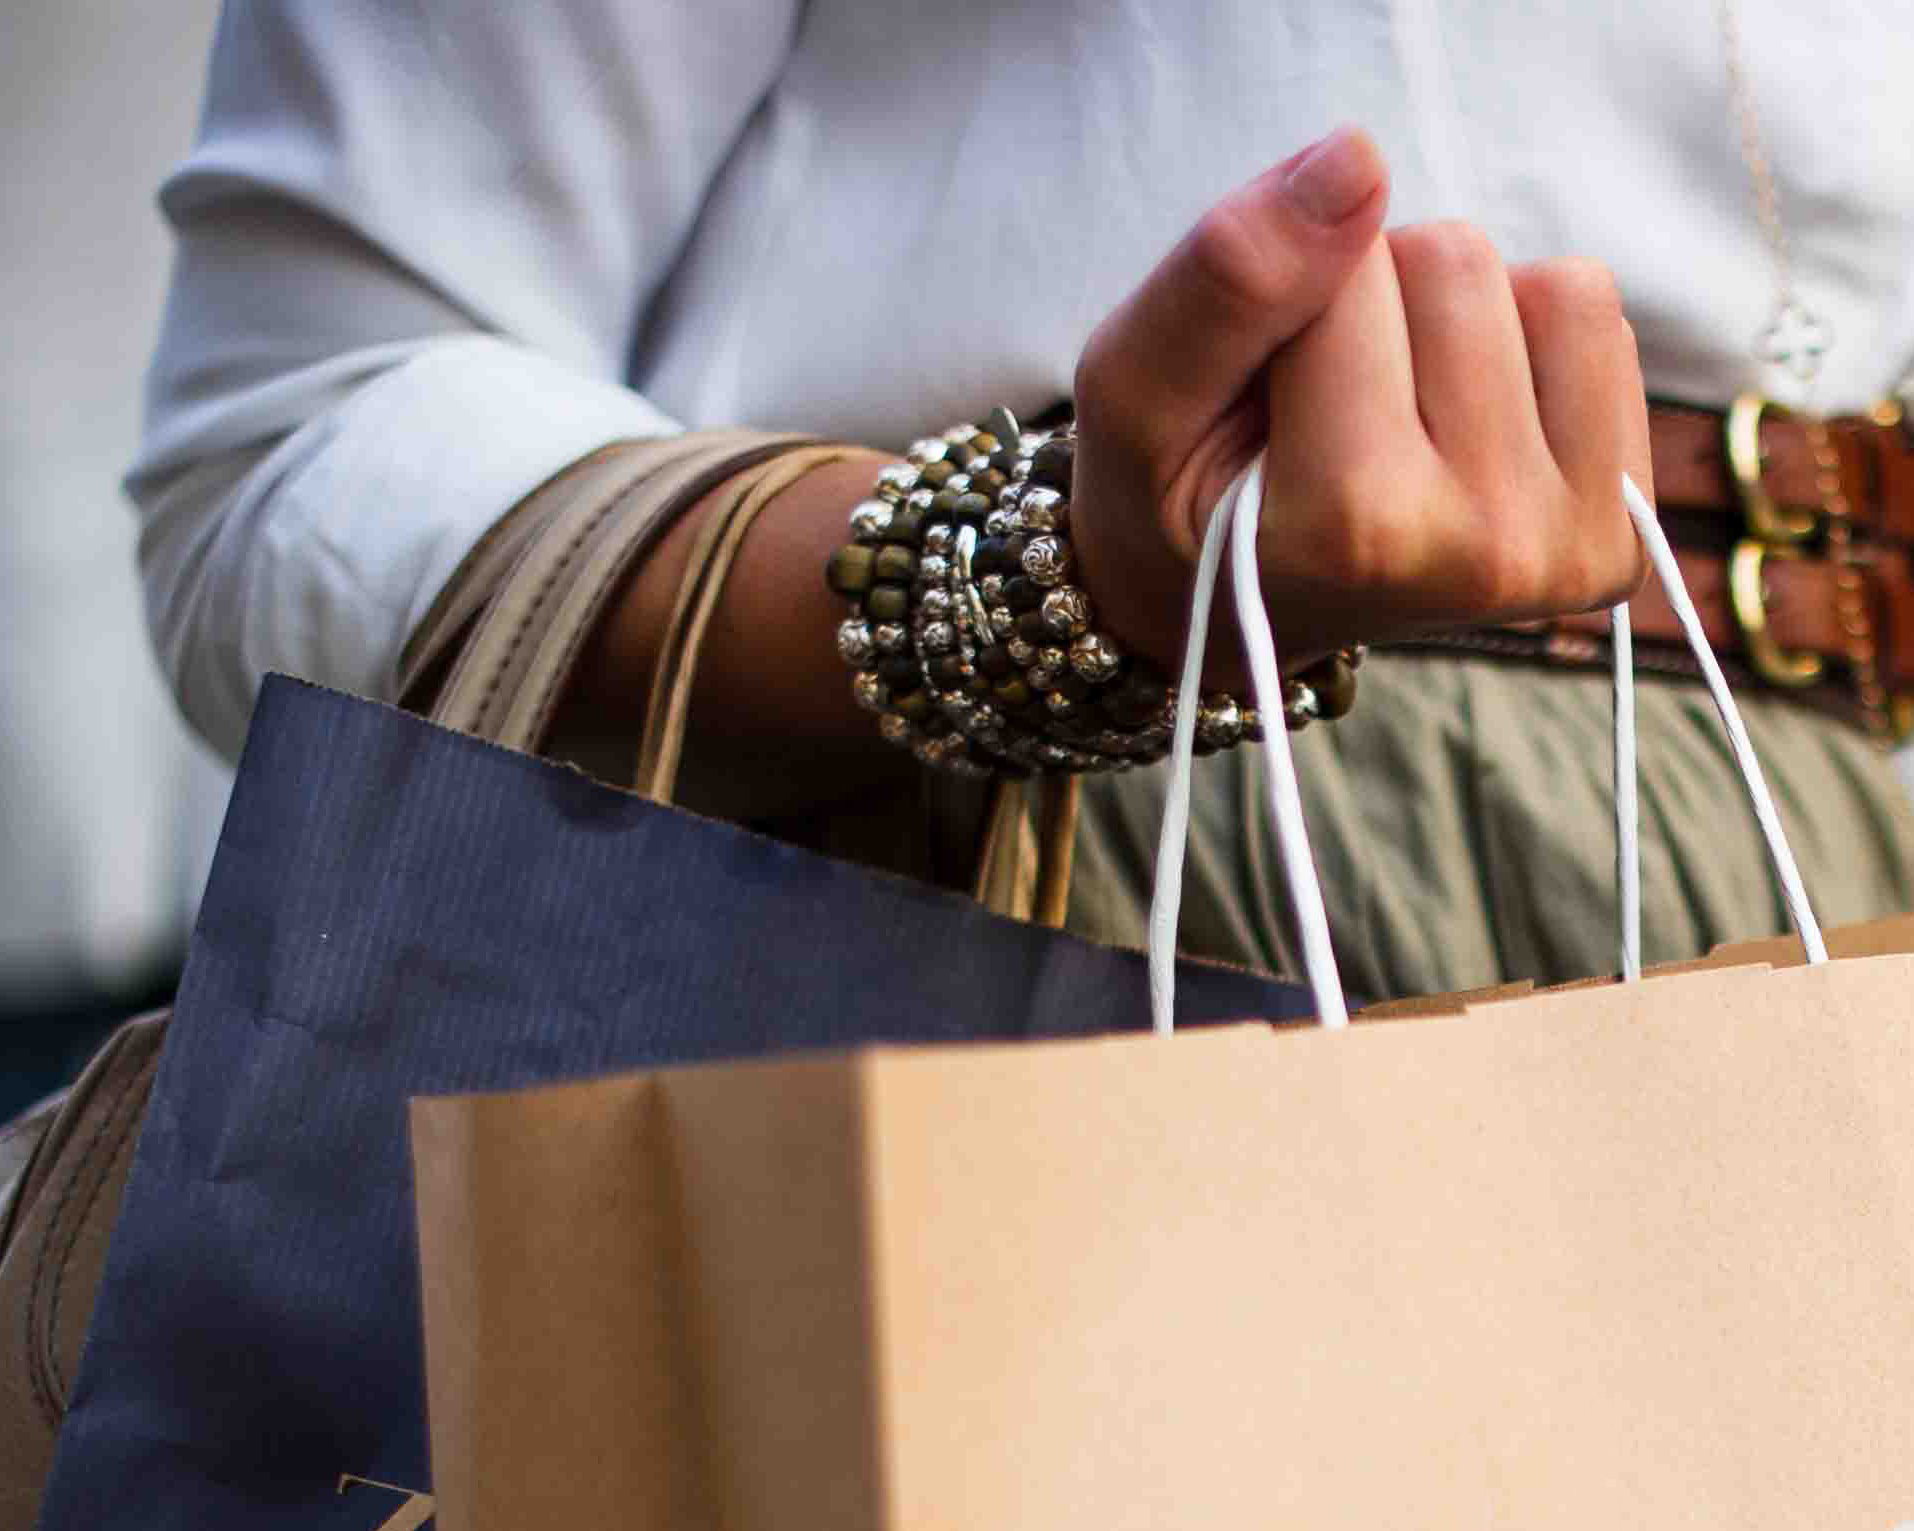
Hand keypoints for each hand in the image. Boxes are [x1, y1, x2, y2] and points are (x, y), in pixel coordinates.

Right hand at [1070, 126, 1650, 678]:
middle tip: (1320, 409)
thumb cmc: (1171, 498)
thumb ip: (1229, 277)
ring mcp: (1566, 545)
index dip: (1283, 299)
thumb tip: (1360, 157)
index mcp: (1357, 528)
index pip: (1343, 268)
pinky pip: (1598, 325)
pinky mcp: (1617, 531)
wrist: (1232, 609)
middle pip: (1453, 260)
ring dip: (1455, 319)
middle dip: (1375, 302)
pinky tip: (1457, 425)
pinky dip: (1522, 344)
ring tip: (1389, 415)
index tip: (1256, 400)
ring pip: (1547, 284)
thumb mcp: (1134, 388)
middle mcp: (1483, 547)